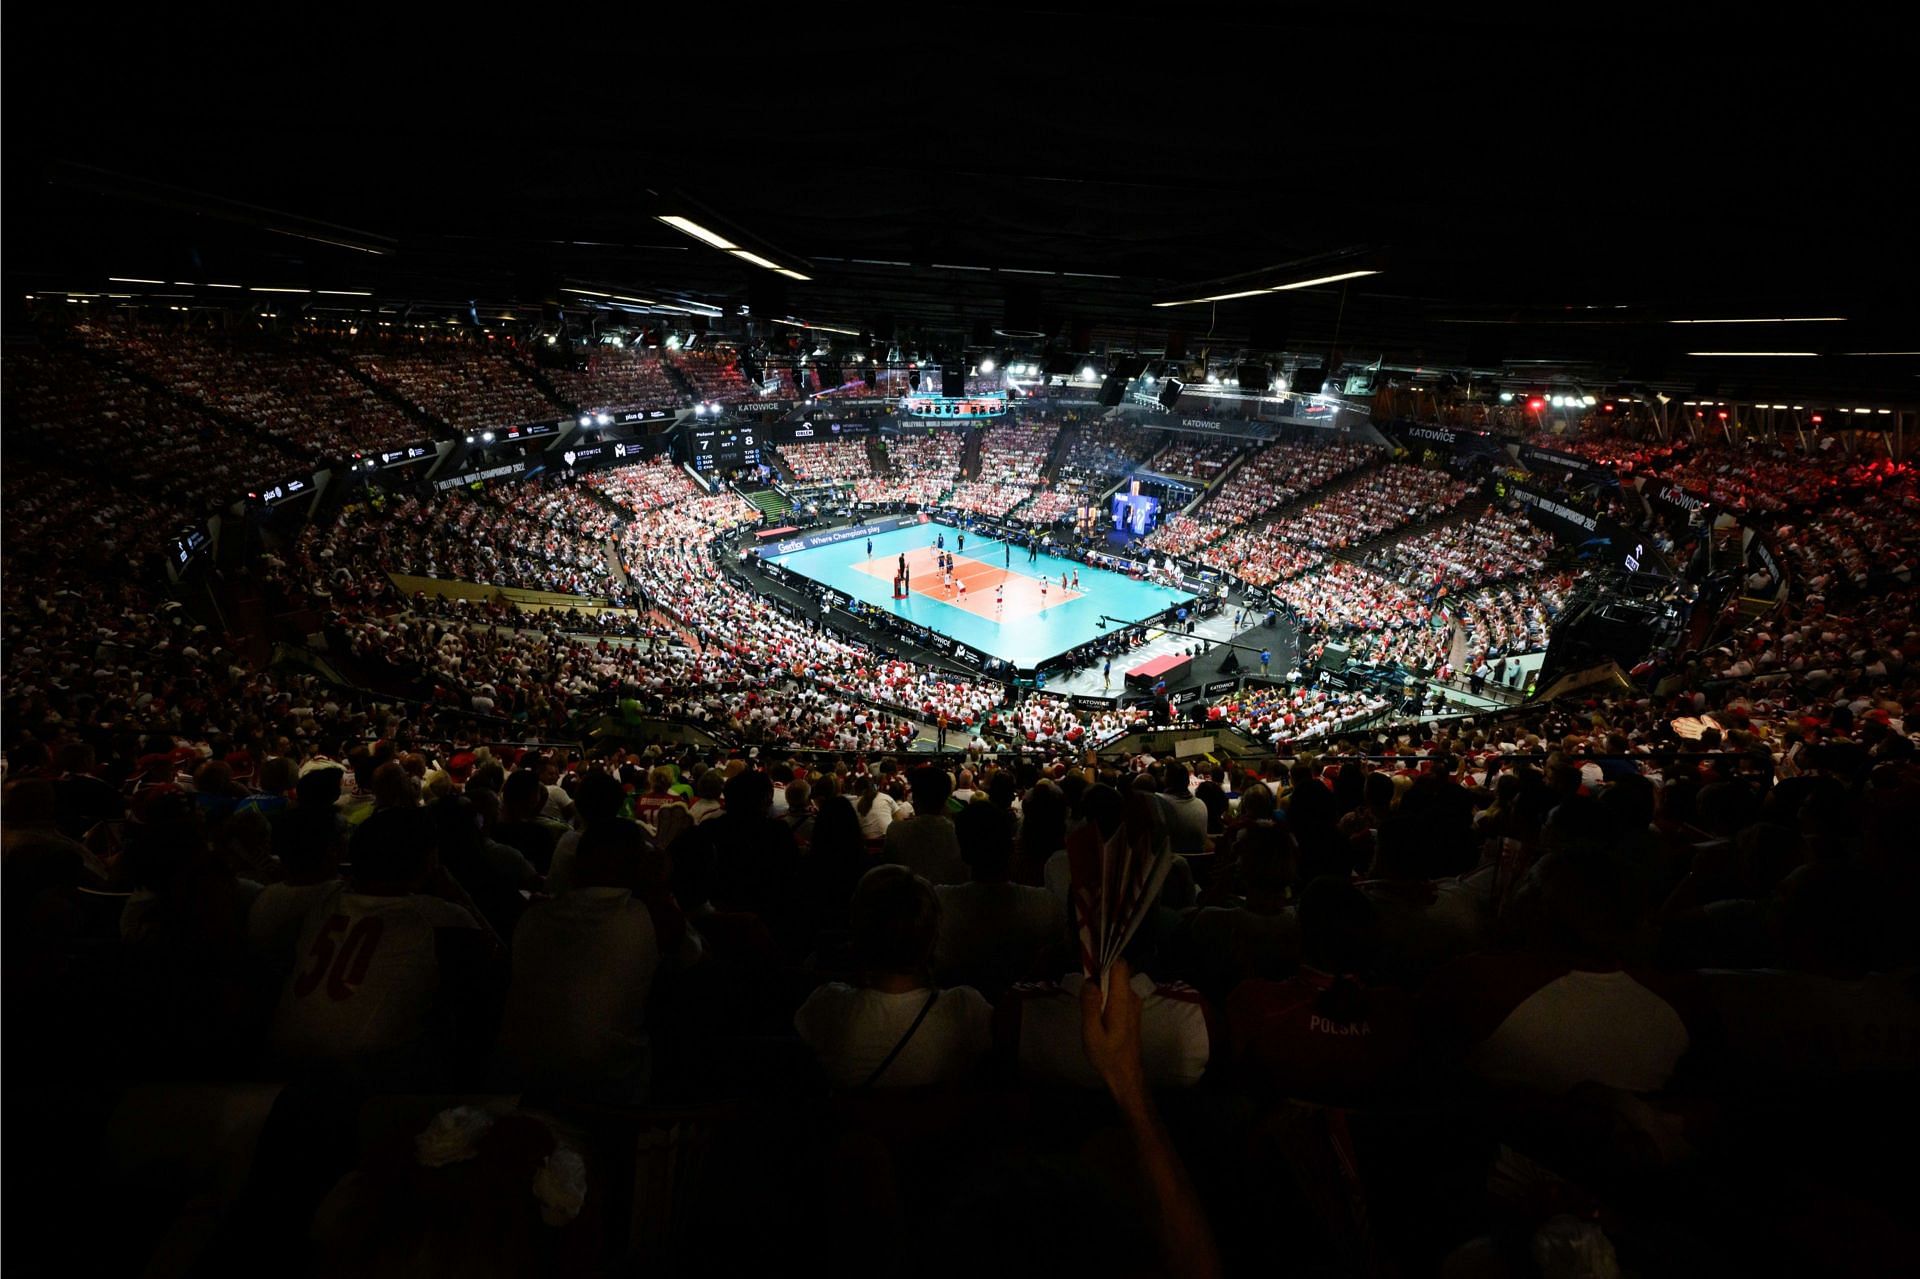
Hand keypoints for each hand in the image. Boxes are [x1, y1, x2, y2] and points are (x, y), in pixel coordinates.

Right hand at [1080, 958, 1147, 1102]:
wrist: (1126, 1073)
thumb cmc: (1107, 1055)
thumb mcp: (1091, 1033)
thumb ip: (1090, 1005)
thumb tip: (1089, 981)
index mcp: (1122, 1000)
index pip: (1119, 965)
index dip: (1105, 955)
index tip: (1088, 955)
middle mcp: (1131, 997)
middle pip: (1119, 968)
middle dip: (1102, 965)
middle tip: (1083, 973)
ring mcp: (1134, 1002)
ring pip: (1119, 978)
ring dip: (1104, 977)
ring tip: (1086, 986)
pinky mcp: (1131, 1008)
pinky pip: (1120, 988)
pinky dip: (1108, 987)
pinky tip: (1095, 999)